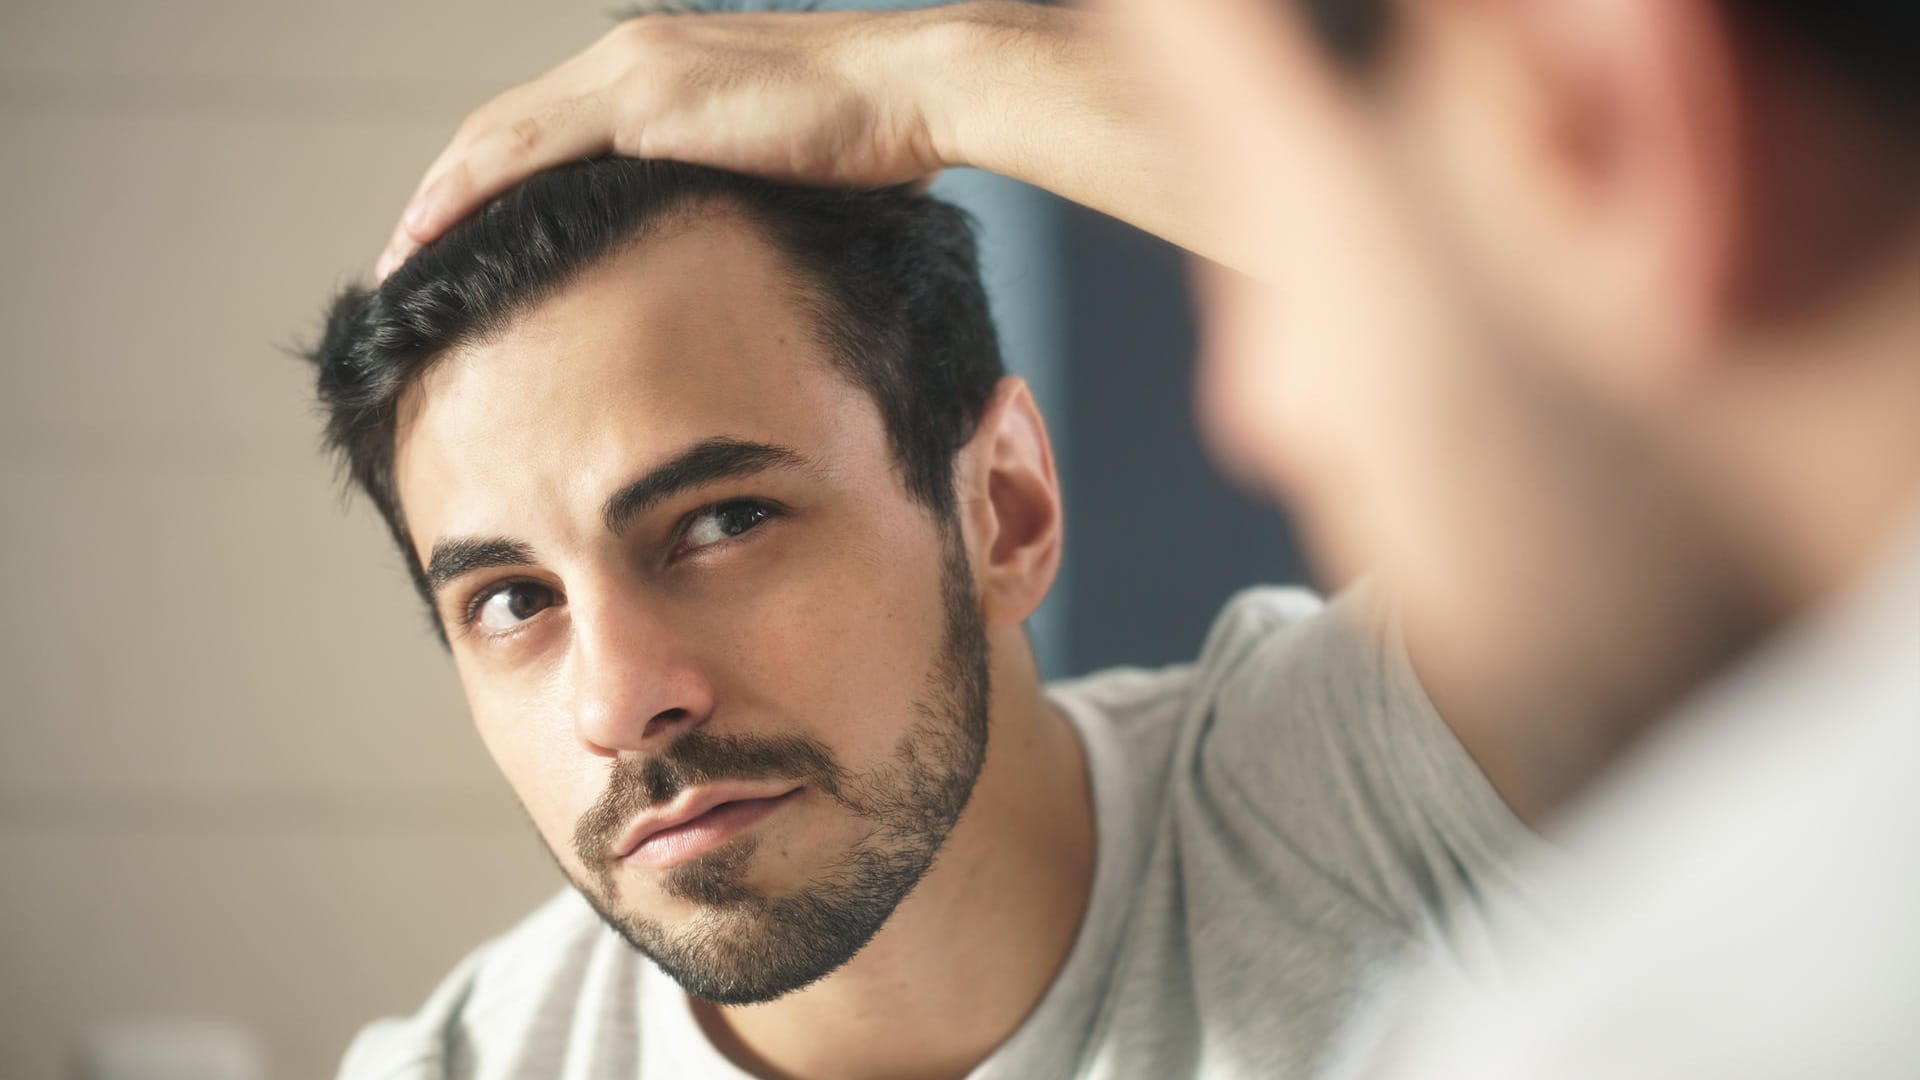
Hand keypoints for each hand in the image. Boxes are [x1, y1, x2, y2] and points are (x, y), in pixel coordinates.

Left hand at [376, 4, 956, 277]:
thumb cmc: (874, 137)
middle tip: (403, 257)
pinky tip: (432, 234)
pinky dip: (468, 193)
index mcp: (658, 71)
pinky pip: (527, 153)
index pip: (546, 129)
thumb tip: (718, 250)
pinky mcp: (644, 103)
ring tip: (399, 259)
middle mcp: (630, 56)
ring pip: (498, 137)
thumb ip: (730, 193)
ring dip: (437, 198)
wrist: (915, 91)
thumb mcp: (782, 171)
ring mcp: (632, 73)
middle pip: (504, 129)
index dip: (490, 184)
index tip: (457, 241)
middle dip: (444, 193)